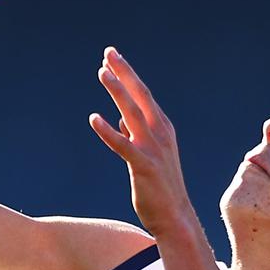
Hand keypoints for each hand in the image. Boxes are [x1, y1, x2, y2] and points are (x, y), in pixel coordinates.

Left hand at [89, 47, 196, 236]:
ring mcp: (153, 149)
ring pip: (133, 113)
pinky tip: (94, 118)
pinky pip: (123, 145)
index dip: (128, 75)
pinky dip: (109, 131)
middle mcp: (161, 133)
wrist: (175, 217)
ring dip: (118, 91)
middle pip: (140, 95)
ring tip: (102, 73)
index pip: (143, 94)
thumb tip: (123, 119)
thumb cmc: (160, 187)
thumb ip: (137, 134)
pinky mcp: (144, 166)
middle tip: (109, 52)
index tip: (113, 58)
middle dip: (124, 72)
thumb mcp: (150, 155)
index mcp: (163, 129)